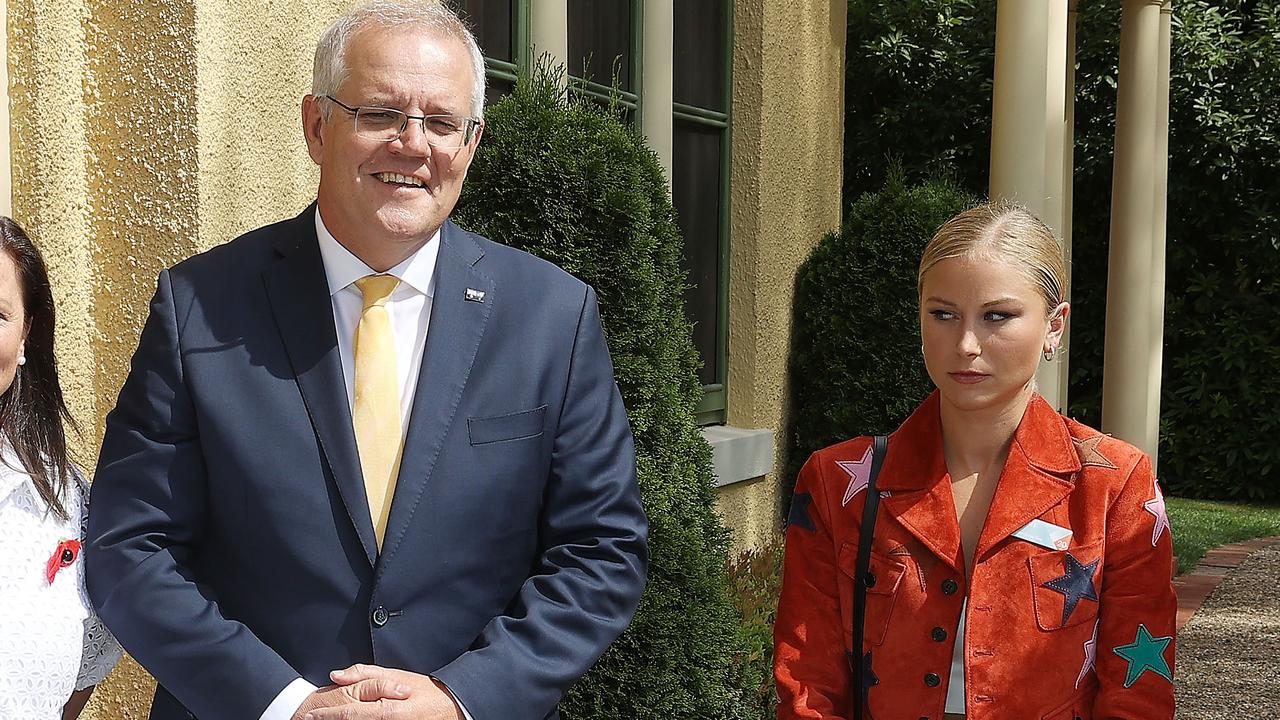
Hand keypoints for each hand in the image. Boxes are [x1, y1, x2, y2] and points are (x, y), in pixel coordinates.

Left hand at [302, 664, 463, 719]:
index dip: (328, 715)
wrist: (453, 709)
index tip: (311, 715)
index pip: (351, 714)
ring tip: (327, 719)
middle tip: (310, 719)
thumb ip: (366, 675)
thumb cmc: (426, 692)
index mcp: (390, 710)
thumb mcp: (398, 677)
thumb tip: (335, 675)